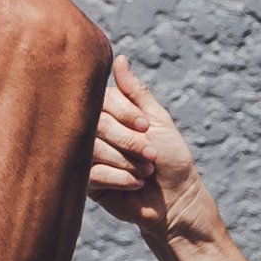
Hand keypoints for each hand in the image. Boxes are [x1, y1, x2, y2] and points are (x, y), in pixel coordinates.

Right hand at [88, 56, 216, 240]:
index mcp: (109, 116)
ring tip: (145, 172)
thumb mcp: (158, 120)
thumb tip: (120, 58)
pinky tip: (135, 185)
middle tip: (151, 155)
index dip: (123, 112)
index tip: (145, 126)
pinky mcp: (85, 183)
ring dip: (126, 161)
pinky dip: (121, 179)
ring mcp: (86, 158)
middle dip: (128, 141)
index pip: (100, 100)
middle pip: (95, 124)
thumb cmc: (171, 159)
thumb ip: (136, 92)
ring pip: (92, 149)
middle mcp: (93, 134)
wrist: (175, 201)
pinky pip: (93, 173)